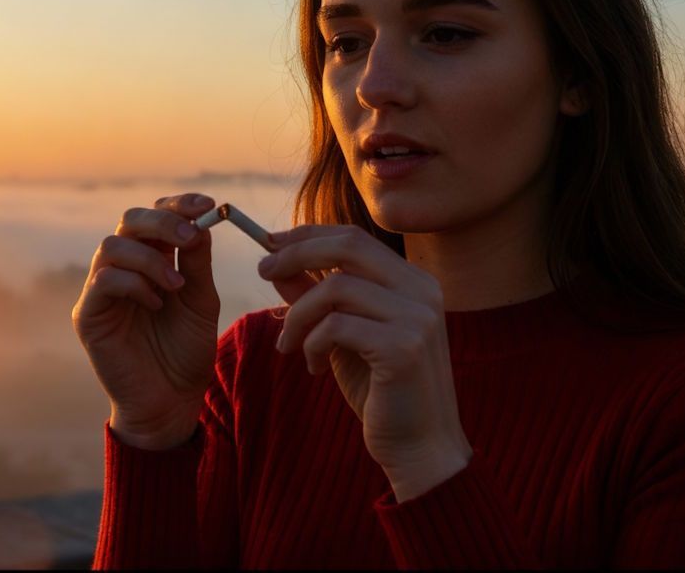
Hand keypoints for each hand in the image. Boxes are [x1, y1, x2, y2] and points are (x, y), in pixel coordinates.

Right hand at [72, 193, 221, 449]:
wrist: (172, 401)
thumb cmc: (186, 353)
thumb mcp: (200, 301)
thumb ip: (197, 263)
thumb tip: (201, 222)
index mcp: (152, 261)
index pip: (156, 217)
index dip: (178, 204)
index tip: (208, 205)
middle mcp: (123, 269)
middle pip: (129, 220)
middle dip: (163, 222)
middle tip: (190, 237)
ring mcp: (102, 290)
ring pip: (112, 245)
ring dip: (150, 259)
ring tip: (176, 287)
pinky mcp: (88, 314)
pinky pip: (103, 280)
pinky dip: (134, 284)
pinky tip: (156, 305)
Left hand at [258, 224, 472, 498]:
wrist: (420, 448)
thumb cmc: (382, 392)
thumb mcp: (342, 337)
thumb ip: (316, 297)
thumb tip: (277, 264)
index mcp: (413, 282)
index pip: (355, 237)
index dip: (308, 235)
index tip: (271, 243)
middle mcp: (421, 291)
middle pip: (348, 247)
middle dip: (297, 254)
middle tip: (262, 271)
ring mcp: (417, 317)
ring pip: (335, 289)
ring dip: (298, 315)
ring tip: (288, 345)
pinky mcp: (404, 347)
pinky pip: (336, 327)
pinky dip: (313, 344)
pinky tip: (314, 369)